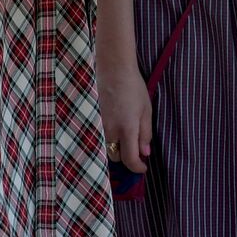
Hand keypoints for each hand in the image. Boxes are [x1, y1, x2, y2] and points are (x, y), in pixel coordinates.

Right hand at [97, 59, 151, 173]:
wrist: (112, 69)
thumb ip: (145, 133)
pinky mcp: (89, 120)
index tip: (143, 167)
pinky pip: (97, 138)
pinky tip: (111, 127)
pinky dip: (105, 139)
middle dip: (126, 157)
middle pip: (116, 157)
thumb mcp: (146, 109)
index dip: (137, 168)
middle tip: (134, 148)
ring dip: (115, 148)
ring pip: (105, 148)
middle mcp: (110, 131)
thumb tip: (145, 153)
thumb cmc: (133, 87)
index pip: (130, 159)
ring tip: (122, 136)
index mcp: (127, 128)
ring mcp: (97, 126)